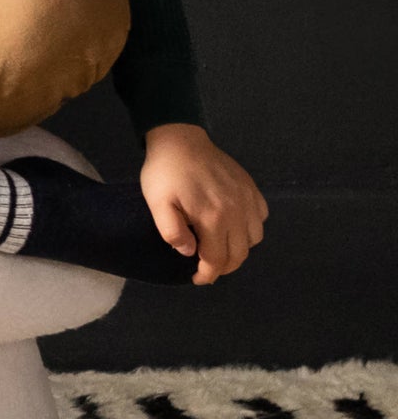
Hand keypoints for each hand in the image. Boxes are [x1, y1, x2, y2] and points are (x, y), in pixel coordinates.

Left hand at [140, 125, 268, 284]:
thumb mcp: (157, 204)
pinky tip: (234, 226)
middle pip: (239, 254)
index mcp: (212, 217)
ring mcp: (247, 198)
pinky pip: (261, 217)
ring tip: (220, 248)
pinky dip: (251, 228)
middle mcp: (236, 211)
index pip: (217, 260)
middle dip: (223, 267)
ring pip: (254, 238)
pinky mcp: (251, 187)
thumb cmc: (164, 173)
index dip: (208, 274)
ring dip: (239, 249)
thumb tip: (190, 252)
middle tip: (207, 267)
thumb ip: (172, 232)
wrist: (180, 139)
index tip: (197, 278)